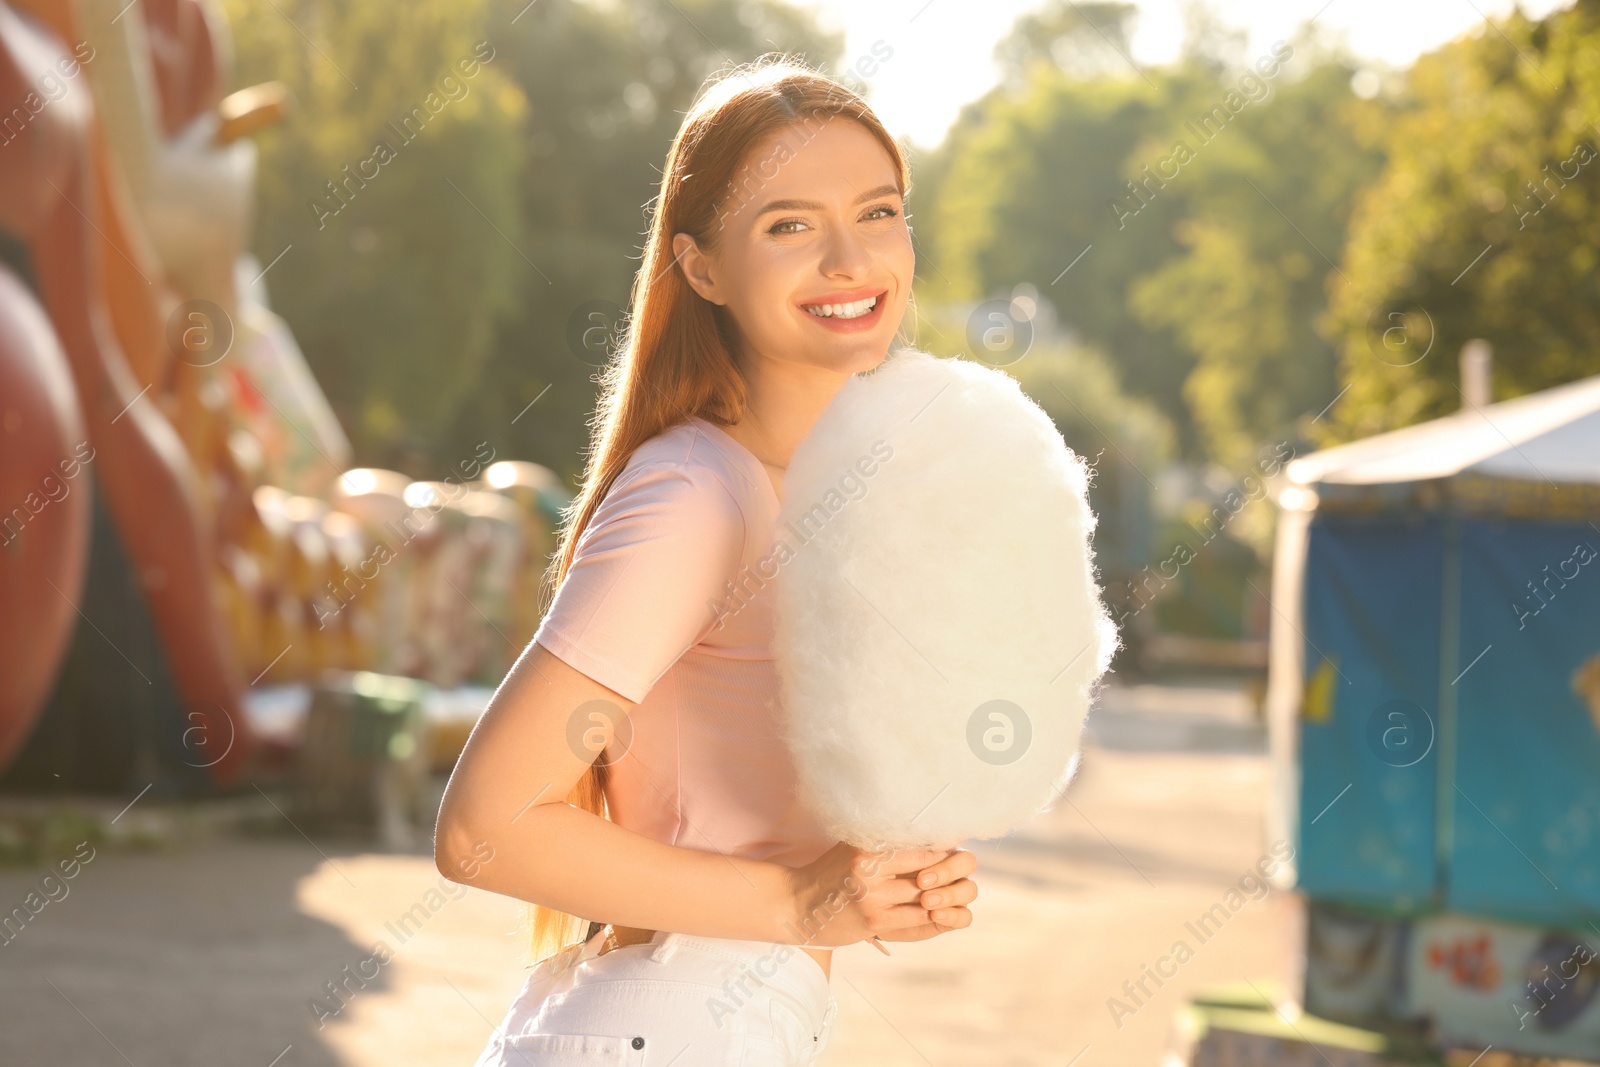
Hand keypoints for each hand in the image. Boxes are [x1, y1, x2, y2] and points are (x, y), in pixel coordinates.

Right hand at [784, 841, 977, 947]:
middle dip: (947, 874)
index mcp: (868, 848)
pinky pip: (917, 919)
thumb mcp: (852, 846)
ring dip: (943, 896)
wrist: (798, 905)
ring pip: (926, 898)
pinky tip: (938, 909)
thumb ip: (884, 840)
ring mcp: (873, 899)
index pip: (919, 847)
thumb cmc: (829, 872)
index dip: (942, 851)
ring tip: (952, 890)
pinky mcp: (875, 922)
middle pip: (927, 872)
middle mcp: (870, 871)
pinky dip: (932, 915)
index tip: (954, 849)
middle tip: (961, 870)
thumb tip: (928, 832)